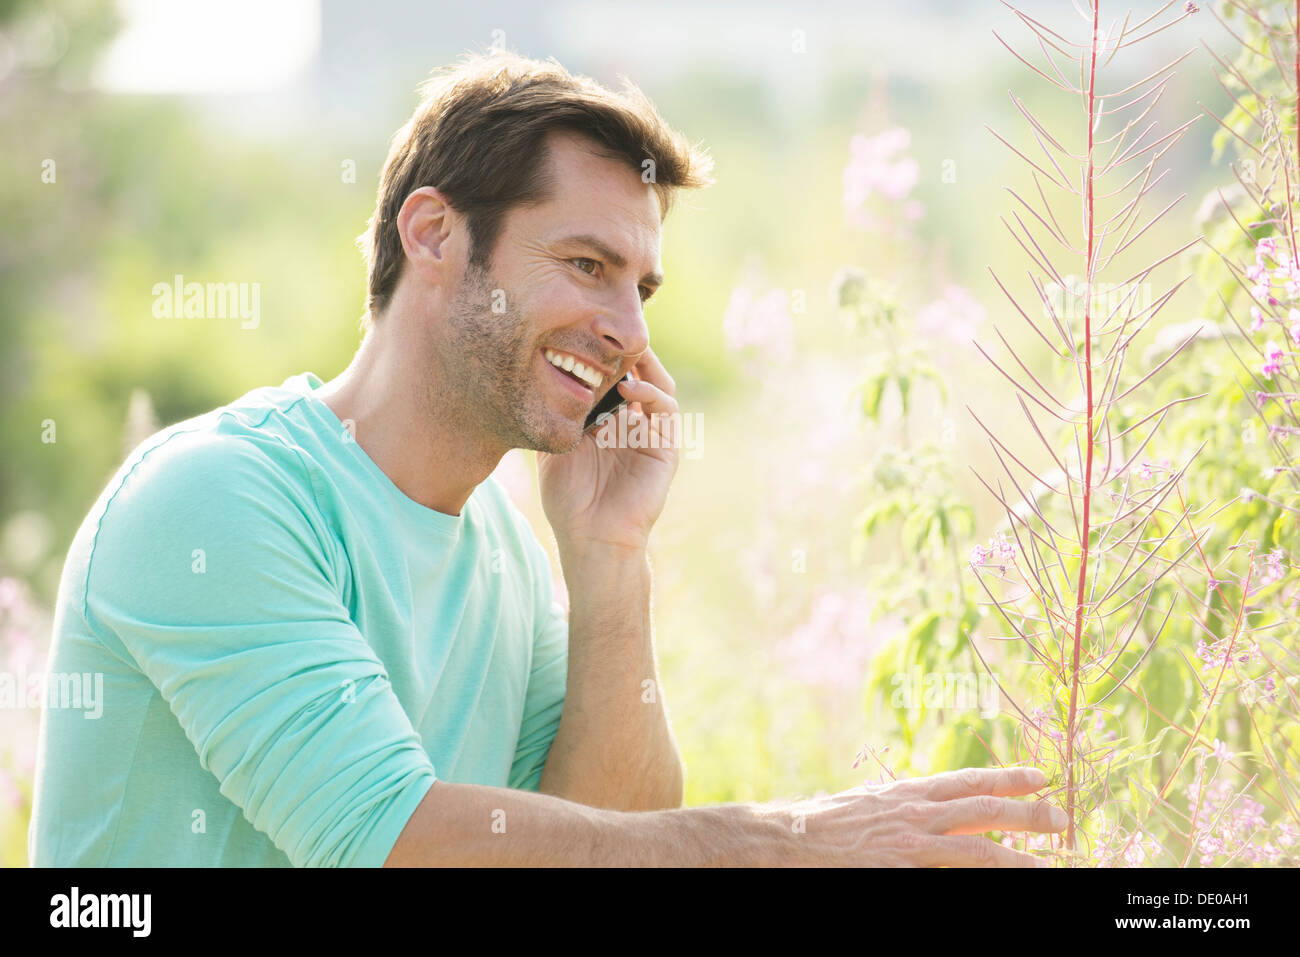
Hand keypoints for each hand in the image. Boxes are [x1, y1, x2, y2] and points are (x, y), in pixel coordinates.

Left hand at [538, 345, 680, 554]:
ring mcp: (651, 434)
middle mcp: (632, 422)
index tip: (584, 332)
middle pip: (639, 373)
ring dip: (643, 365)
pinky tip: (629, 388)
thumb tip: (536, 377)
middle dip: (626, 351)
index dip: (603, 354)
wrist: (591, 538)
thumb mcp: (553, 447)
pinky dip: (651, 393)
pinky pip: (667, 410)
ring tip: (621, 353)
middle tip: (607, 330)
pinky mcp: (666, 448)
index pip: (613, 377)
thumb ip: (555, 416)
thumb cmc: (569, 499)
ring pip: (658, 384)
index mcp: (608, 420)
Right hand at [769, 766, 1064, 866]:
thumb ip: (902, 805)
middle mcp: (915, 812)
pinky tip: (1000, 882)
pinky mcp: (902, 866)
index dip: (1007, 778)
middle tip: (1063, 816)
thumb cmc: (824, 824)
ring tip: (1050, 863)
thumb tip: (929, 807)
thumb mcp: (869, 804)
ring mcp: (910, 841)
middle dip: (1027, 812)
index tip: (1040, 777)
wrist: (789, 837)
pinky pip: (951, 872)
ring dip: (1017, 855)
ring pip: (977, 846)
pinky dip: (979, 876)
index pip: (969, 781)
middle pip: (984, 808)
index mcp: (908, 793)